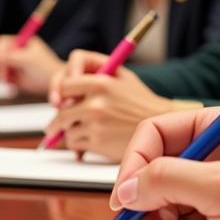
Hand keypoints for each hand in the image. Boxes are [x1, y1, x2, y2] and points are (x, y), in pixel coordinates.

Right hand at [0, 34, 62, 94]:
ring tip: (10, 81)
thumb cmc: (44, 69)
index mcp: (20, 42)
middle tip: (5, 73)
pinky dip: (5, 82)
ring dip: (2, 74)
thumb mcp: (27, 60)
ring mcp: (13, 64)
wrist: (54, 84)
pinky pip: (2, 78)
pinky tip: (13, 86)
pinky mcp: (13, 76)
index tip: (2, 61)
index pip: (1, 42)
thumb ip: (11, 57)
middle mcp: (15, 52)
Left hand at [44, 59, 171, 160]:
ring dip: (70, 133)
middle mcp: (96, 103)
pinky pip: (75, 144)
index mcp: (100, 82)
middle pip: (60, 112)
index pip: (64, 84)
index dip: (59, 91)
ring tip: (85, 131)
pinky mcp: (99, 143)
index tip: (58, 100)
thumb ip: (91, 74)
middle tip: (56, 125)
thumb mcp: (120, 75)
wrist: (163, 125)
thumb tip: (62, 89)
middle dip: (58, 119)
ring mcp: (96, 124)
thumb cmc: (139, 100)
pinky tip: (91, 141)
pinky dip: (78, 145)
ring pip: (66, 130)